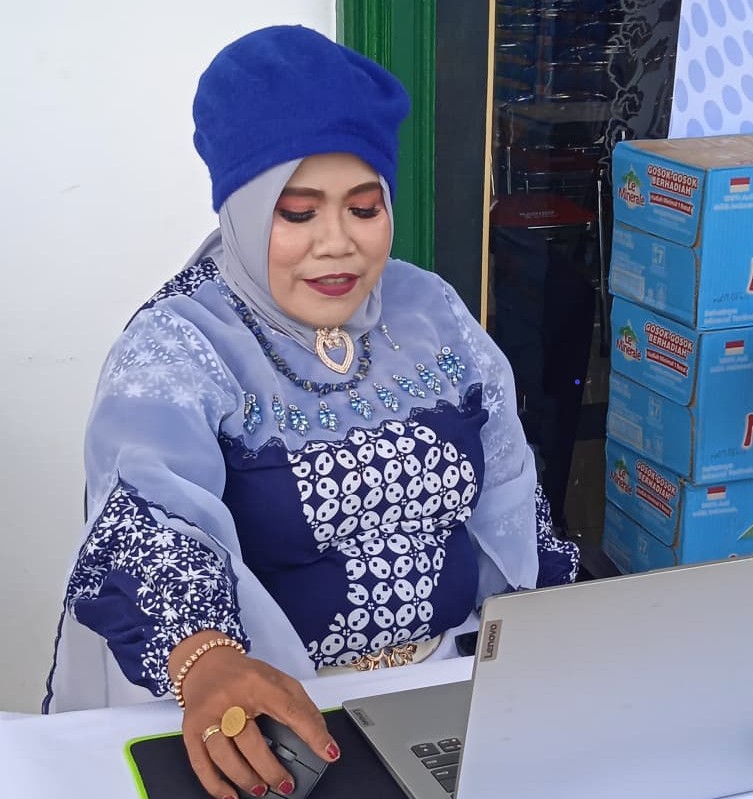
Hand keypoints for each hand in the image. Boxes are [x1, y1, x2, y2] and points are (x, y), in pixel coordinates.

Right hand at [170, 631, 339, 798]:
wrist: (204, 662)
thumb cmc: (243, 674)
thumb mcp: (276, 679)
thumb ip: (299, 703)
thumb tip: (320, 733)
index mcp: (257, 684)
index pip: (289, 710)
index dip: (312, 734)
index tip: (328, 753)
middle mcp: (230, 700)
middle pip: (251, 741)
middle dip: (271, 769)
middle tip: (286, 784)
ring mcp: (207, 716)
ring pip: (225, 755)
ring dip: (245, 778)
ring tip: (261, 788)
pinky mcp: (190, 730)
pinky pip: (200, 763)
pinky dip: (215, 784)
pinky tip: (230, 795)